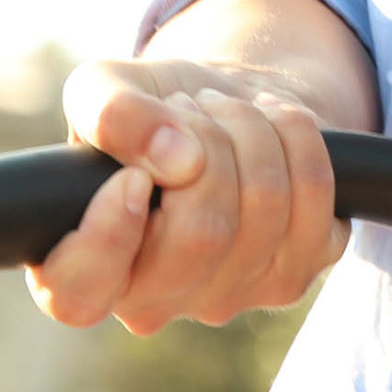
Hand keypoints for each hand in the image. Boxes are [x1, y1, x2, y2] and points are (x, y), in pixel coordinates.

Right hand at [28, 55, 345, 334]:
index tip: (131, 177)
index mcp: (89, 269)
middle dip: (209, 141)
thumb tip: (176, 156)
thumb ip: (108, 111)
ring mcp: (226, 299)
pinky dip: (299, 138)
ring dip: (252, 128)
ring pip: (264, 210)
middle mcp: (155, 302)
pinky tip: (274, 129)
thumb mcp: (107, 89)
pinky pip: (314, 203)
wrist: (226, 109)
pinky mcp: (289, 281)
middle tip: (193, 110)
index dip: (108, 235)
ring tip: (228, 112)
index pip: (77, 296)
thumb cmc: (153, 112)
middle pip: (201, 234)